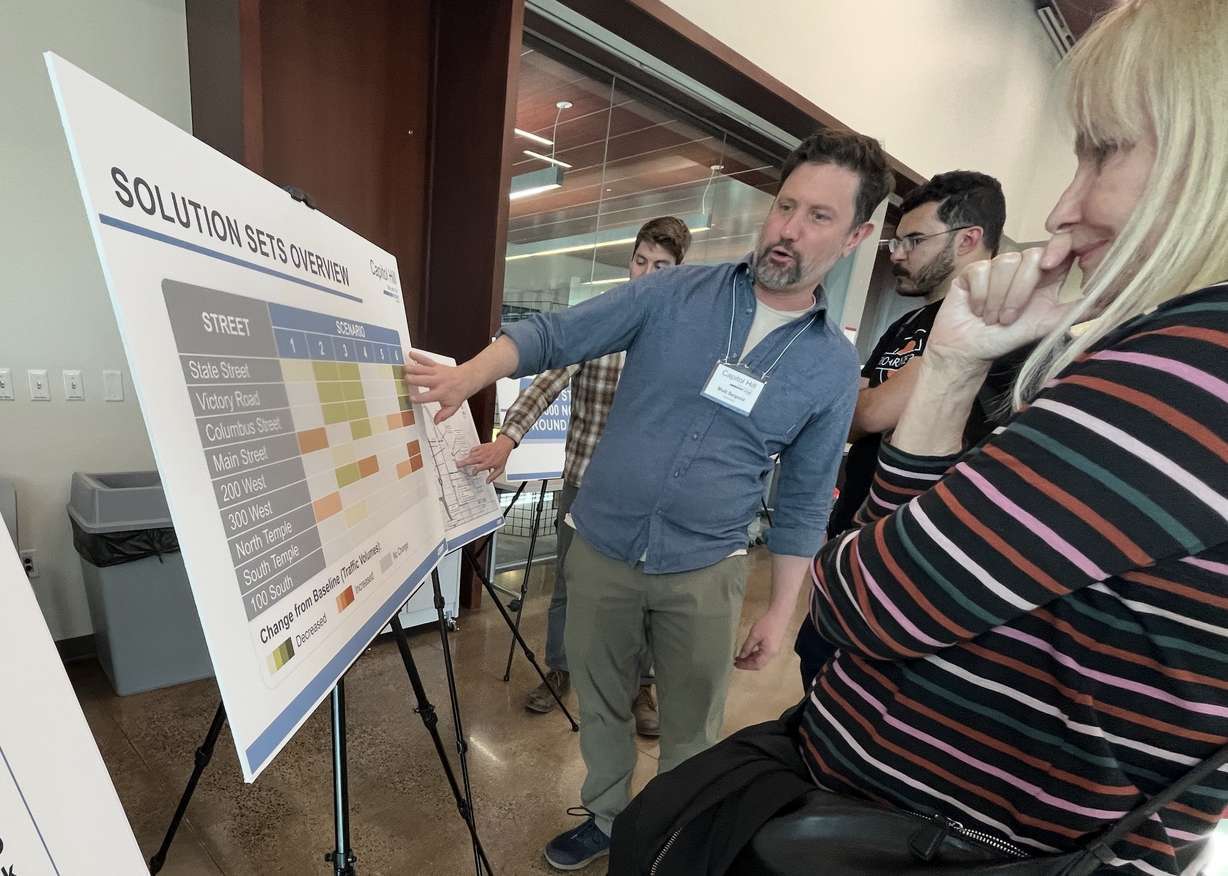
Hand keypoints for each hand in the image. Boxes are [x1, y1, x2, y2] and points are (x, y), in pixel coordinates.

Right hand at [402, 350, 479, 422]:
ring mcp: (436, 372)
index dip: (420, 398)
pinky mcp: (435, 366)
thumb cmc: (459, 392)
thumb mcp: (454, 406)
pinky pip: (426, 360)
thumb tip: (436, 421)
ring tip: (404, 369)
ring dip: (413, 369)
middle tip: (405, 380)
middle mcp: (438, 381)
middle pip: (423, 380)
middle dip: (413, 380)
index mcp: (441, 392)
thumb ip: (444, 414)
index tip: (411, 398)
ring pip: (423, 369)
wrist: (468, 378)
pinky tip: (411, 354)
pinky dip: (418, 356)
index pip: (429, 396)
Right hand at [457, 434, 514, 482]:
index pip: (477, 468)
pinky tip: (469, 455)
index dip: (474, 472)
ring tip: (459, 461)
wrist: (503, 446)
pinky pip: (472, 450)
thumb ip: (493, 476)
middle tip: (457, 465)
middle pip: (471, 461)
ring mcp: (481, 452)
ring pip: (471, 455)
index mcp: (488, 463)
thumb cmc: (501, 458)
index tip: (473, 474)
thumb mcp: (500, 469)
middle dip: (463, 463)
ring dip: (465, 458)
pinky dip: (469, 453)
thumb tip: (487, 482)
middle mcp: (483, 457)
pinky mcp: (480, 447)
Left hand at [734, 609, 790, 670]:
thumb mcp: (754, 635)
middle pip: (758, 663)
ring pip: (760, 659)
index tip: (737, 664)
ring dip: (750, 659)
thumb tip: (742, 656)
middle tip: (737, 661)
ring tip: (740, 657)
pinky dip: (754, 654)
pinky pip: (762, 654)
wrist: (779, 615)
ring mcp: (773, 649)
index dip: (745, 666)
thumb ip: (747, 647)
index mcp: (769, 653)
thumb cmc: (768, 623)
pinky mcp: (772, 645)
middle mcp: (772, 653)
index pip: (756, 665)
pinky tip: (748, 651)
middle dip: (747, 663)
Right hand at [928, 234, 1076, 366]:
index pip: (1058, 249)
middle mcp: (1022, 268)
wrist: (969, 350)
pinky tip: (976, 310)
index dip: (1058, 249)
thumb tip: (1110, 304)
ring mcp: (995, 267)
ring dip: (996, 299)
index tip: (1051, 267)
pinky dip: (979, 297)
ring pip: (1003, 264)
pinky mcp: (972, 271)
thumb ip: (1074, 312)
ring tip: (991, 318)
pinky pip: (980, 272)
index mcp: (1044, 277)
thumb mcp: (1047, 325)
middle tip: (1008, 319)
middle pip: (1030, 256)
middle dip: (1019, 292)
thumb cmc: (1007, 338)